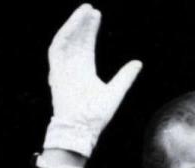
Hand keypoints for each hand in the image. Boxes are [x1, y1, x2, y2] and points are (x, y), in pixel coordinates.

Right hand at [44, 4, 141, 155]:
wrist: (82, 129)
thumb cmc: (96, 116)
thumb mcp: (116, 92)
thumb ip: (125, 77)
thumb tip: (138, 62)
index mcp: (84, 72)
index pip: (86, 46)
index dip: (90, 30)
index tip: (97, 15)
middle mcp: (72, 69)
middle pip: (76, 40)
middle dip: (83, 24)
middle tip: (91, 8)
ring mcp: (63, 70)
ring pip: (66, 41)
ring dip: (73, 25)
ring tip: (83, 11)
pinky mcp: (56, 73)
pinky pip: (57, 49)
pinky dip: (64, 35)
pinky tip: (73, 24)